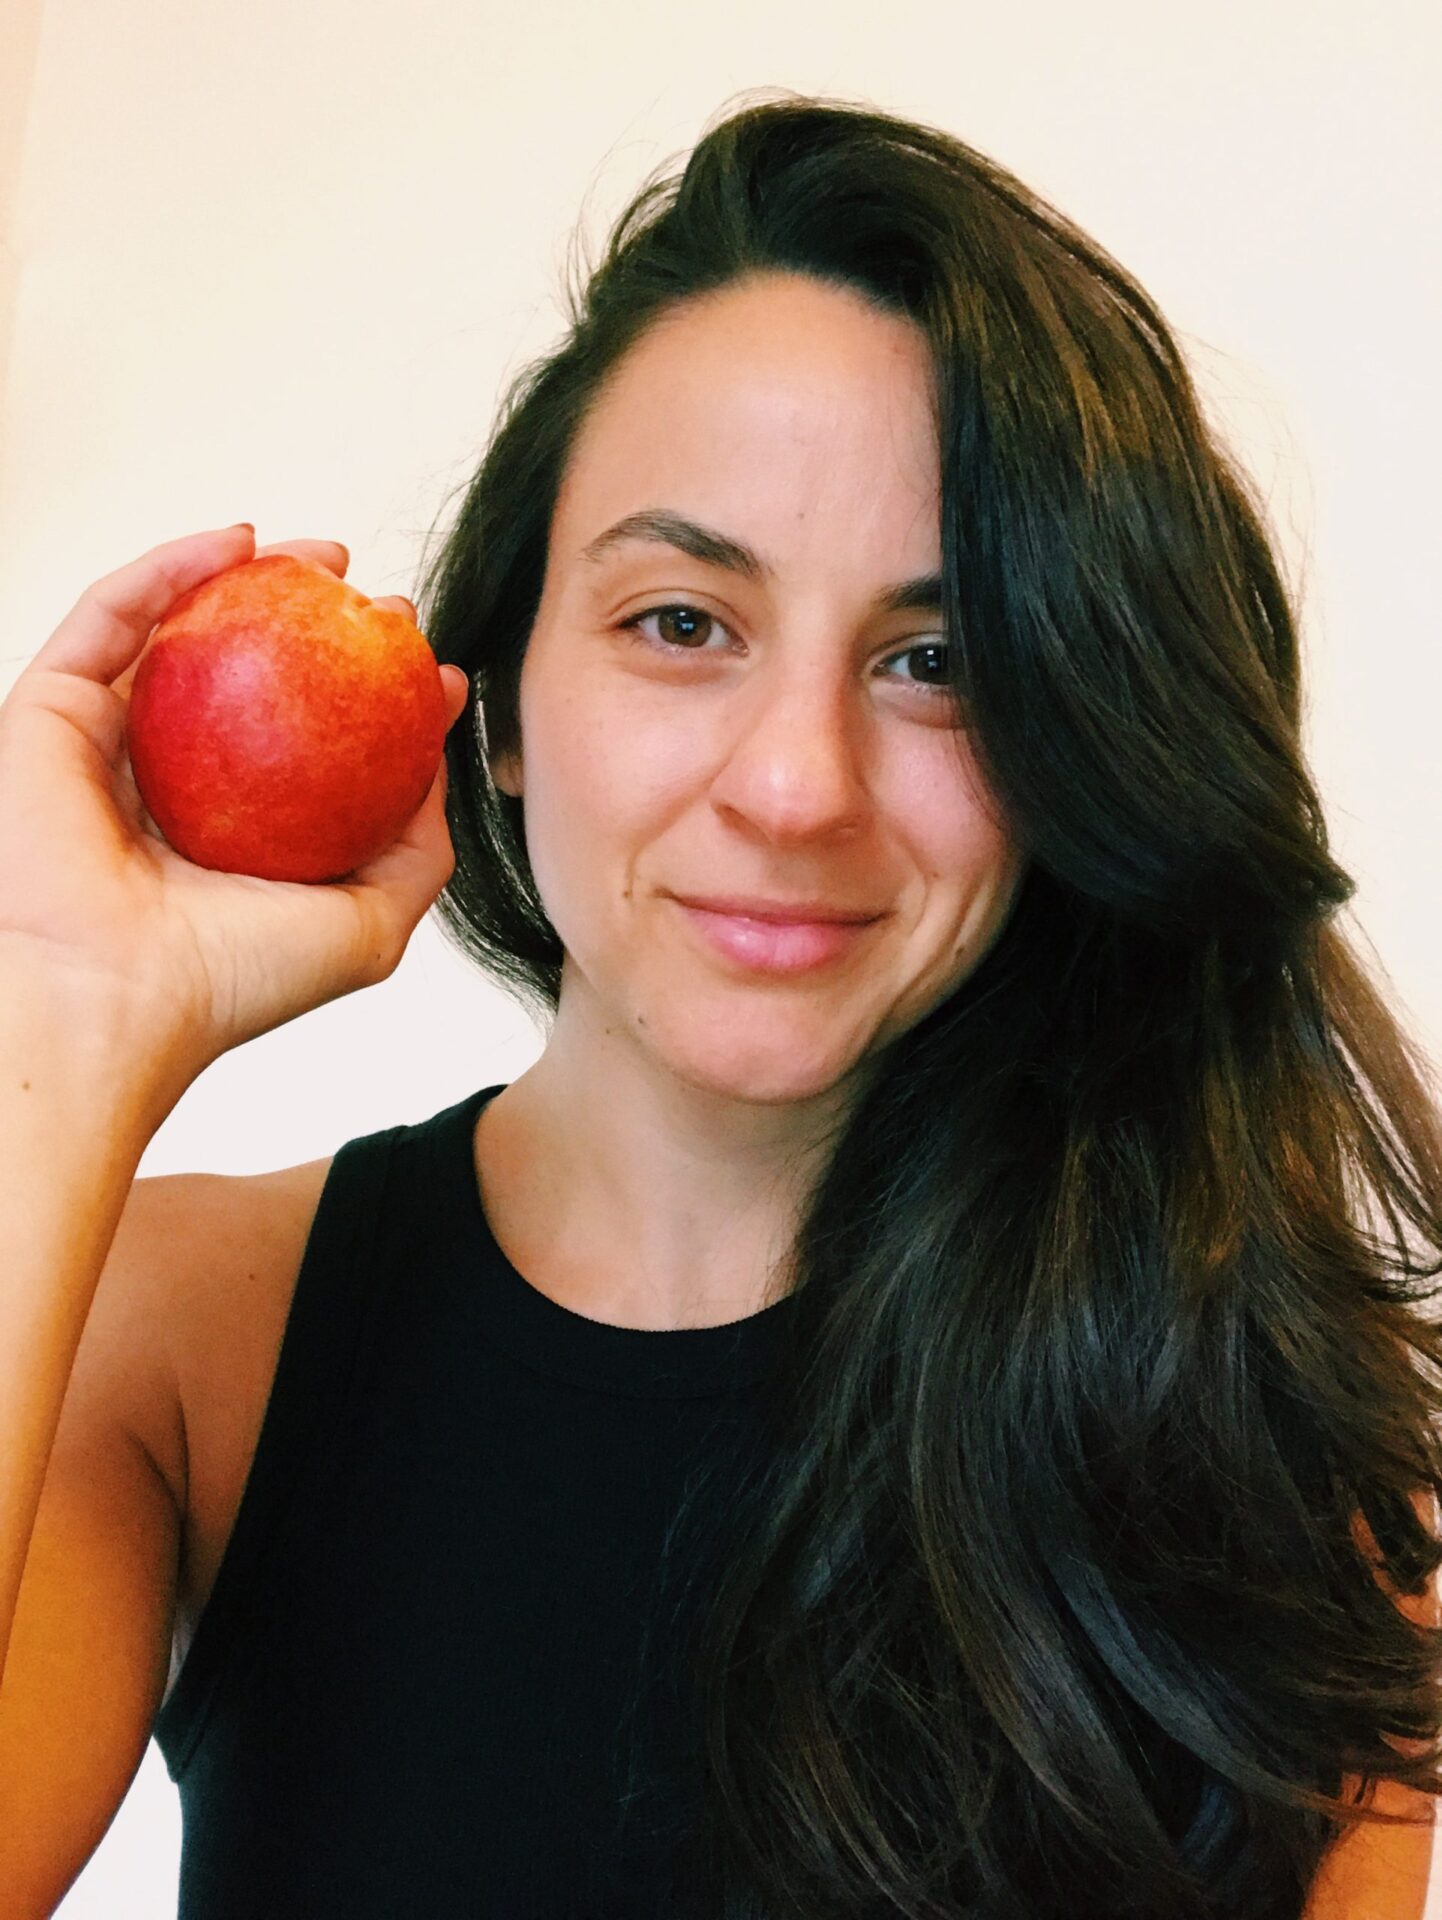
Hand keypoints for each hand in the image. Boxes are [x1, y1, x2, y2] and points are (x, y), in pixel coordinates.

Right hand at [0, 524, 468, 1096]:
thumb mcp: (370, 921)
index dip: (367, 690)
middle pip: (242, 676)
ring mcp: (105, 746)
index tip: (422, 659)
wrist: (112, 999)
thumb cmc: (235, 980)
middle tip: (376, 602)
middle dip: (314, 622)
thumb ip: (415, 849)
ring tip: (321, 559)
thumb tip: (436, 764)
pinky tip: (238, 543)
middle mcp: (168, 787)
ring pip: (175, 634)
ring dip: (248, 580)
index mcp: (233, 835)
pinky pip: (109, 616)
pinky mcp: (46, 712)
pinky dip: (169, 567)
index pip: (306, 741)